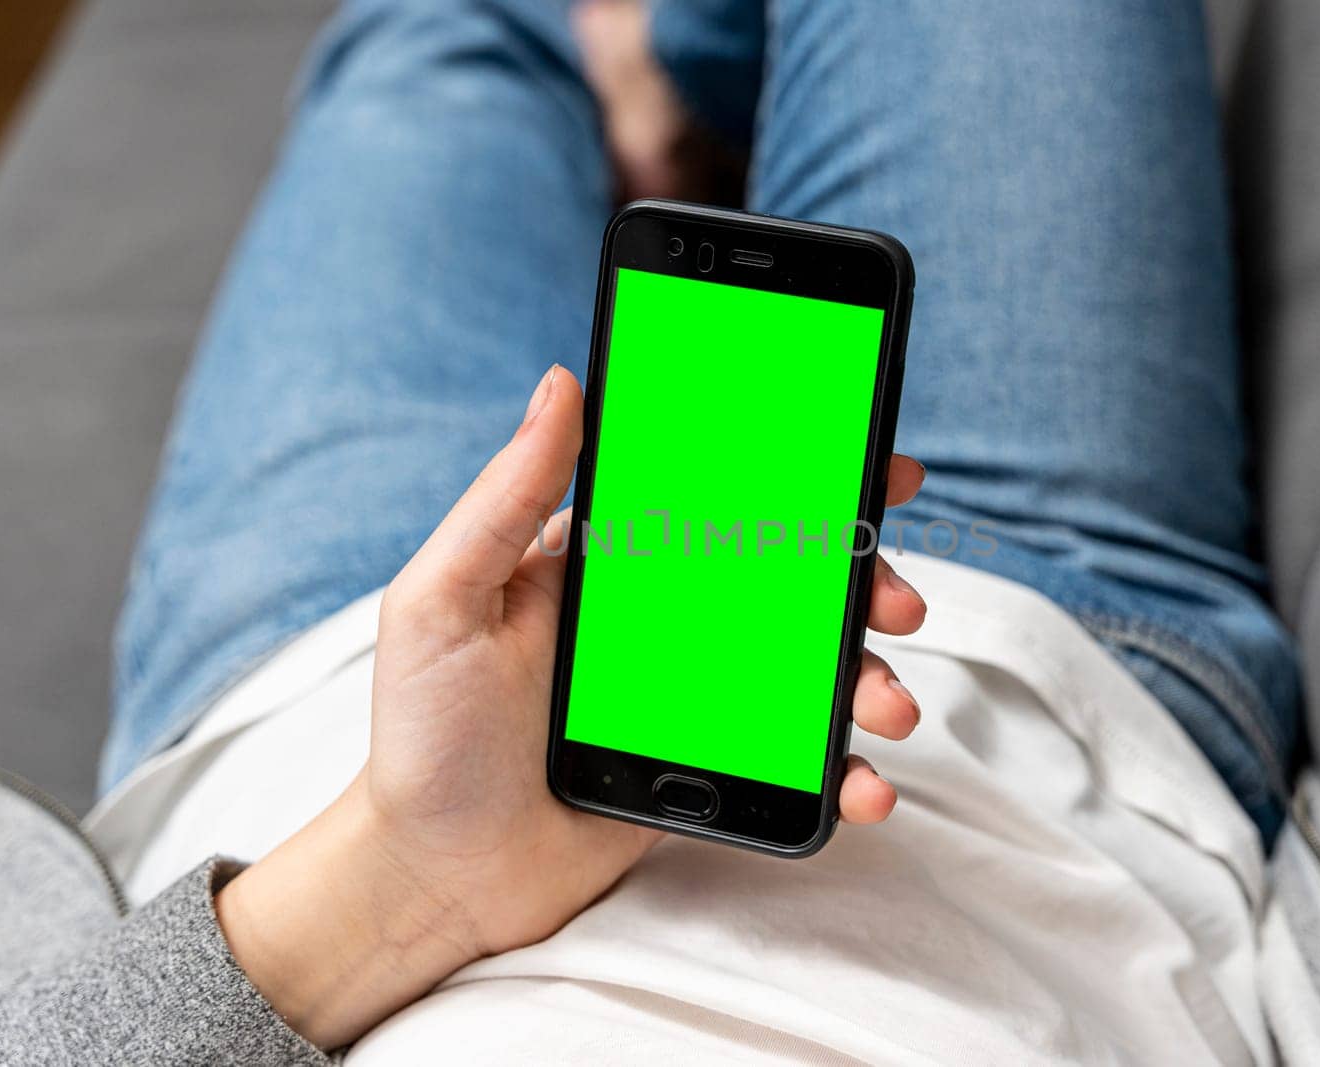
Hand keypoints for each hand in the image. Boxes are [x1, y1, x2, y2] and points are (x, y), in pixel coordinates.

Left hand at [217, 365, 926, 1047]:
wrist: (436, 875)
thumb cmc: (424, 734)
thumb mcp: (444, 599)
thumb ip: (507, 497)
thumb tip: (563, 383)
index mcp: (614, 567)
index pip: (720, 500)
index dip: (800, 473)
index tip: (872, 460)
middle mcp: (666, 622)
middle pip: (790, 582)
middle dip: (862, 582)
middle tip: (896, 600)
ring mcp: (698, 696)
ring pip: (809, 668)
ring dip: (868, 675)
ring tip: (892, 706)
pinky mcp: (711, 769)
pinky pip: (795, 759)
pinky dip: (844, 769)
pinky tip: (867, 783)